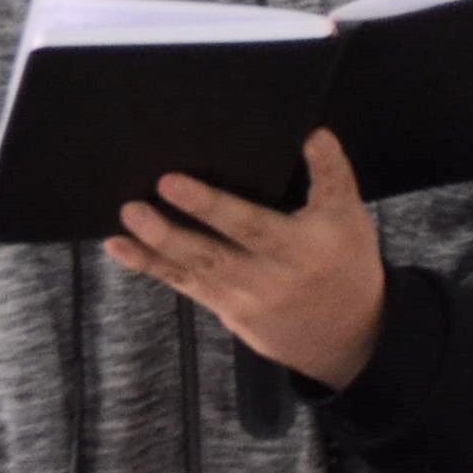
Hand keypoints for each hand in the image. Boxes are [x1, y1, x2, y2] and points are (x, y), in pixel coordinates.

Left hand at [110, 130, 387, 390]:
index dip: (209, 205)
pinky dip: (152, 268)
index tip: (172, 182)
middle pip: (211, 254)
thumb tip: (313, 133)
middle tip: (135, 204)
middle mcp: (268, 279)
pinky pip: (185, 286)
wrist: (349, 338)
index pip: (248, 226)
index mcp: (299, 250)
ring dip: (153, 248)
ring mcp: (244, 300)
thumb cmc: (347, 266)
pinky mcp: (228, 311)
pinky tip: (122, 248)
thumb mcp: (350, 217)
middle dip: (169, 231)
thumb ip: (331, 174)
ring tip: (126, 219)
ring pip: (192, 272)